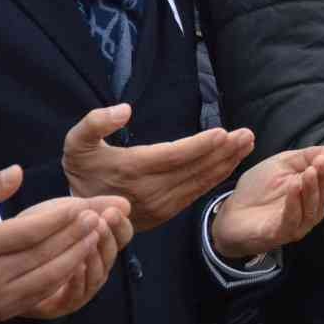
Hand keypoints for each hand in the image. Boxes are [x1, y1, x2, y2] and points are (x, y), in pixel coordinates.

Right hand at [0, 165, 130, 323]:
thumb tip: (17, 172)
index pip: (29, 230)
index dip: (61, 217)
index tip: (82, 203)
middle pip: (45, 253)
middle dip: (76, 233)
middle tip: (99, 215)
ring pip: (50, 275)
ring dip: (78, 254)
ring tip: (97, 233)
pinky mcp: (4, 311)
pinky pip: (44, 292)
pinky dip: (66, 275)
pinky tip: (81, 257)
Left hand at [22, 198, 134, 319]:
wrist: (1, 255)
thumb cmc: (36, 232)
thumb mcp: (65, 214)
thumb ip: (93, 206)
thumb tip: (126, 205)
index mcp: (99, 244)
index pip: (122, 236)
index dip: (120, 226)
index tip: (111, 213)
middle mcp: (95, 268)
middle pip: (112, 255)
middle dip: (107, 238)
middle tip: (99, 223)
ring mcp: (81, 288)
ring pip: (98, 275)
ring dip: (95, 257)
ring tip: (88, 241)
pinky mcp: (62, 305)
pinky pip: (76, 295)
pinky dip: (78, 280)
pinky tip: (74, 265)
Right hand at [62, 104, 253, 231]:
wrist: (81, 213)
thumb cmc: (81, 170)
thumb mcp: (75, 143)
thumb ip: (95, 123)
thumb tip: (125, 110)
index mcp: (130, 169)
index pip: (173, 156)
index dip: (199, 145)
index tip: (223, 132)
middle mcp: (149, 190)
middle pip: (193, 169)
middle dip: (224, 151)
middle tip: (247, 134)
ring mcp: (160, 205)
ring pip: (200, 182)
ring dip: (226, 163)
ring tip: (247, 144)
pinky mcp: (167, 213)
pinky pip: (197, 193)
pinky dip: (217, 178)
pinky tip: (231, 163)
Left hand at [211, 145, 323, 260]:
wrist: (230, 214)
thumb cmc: (258, 189)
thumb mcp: (281, 165)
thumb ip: (305, 157)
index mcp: (312, 192)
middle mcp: (309, 210)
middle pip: (323, 194)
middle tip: (321, 161)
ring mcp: (296, 224)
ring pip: (311, 209)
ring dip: (311, 189)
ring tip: (309, 172)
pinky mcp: (279, 234)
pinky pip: (291, 220)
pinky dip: (294, 203)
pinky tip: (293, 187)